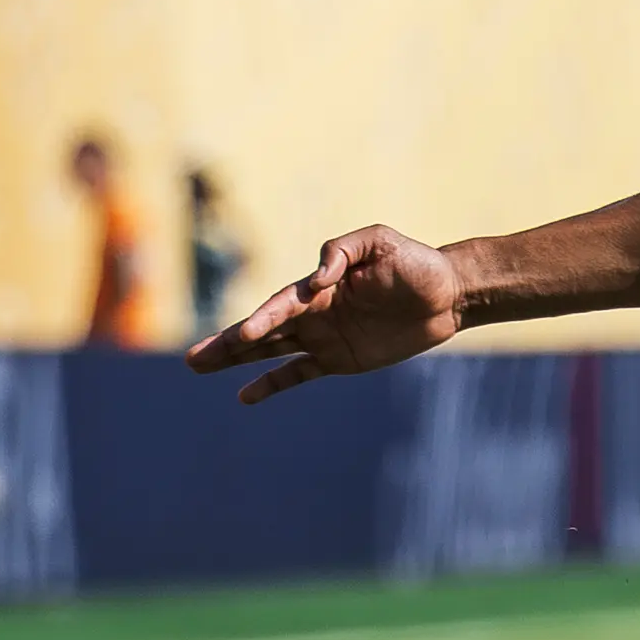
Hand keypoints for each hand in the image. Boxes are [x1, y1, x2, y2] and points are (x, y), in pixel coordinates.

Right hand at [186, 226, 467, 404]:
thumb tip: (318, 278)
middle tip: (191, 359)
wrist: (448, 293)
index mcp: (319, 285)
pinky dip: (272, 384)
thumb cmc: (415, 263)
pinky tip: (245, 396)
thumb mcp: (380, 243)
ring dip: (235, 361)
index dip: (264, 319)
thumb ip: (343, 252)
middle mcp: (313, 312)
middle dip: (227, 344)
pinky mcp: (339, 359)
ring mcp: (323, 337)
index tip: (247, 334)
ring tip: (198, 366)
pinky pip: (298, 373)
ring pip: (269, 352)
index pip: (282, 305)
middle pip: (262, 331)